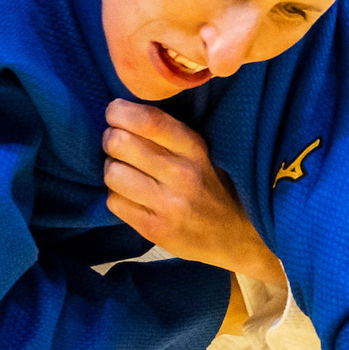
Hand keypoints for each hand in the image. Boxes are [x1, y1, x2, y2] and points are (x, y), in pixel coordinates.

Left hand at [103, 99, 284, 285]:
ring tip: (126, 174)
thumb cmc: (214, 187)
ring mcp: (167, 205)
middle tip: (118, 146)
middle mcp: (181, 174)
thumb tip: (121, 113)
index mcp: (194, 148)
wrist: (237, 237)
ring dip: (113, 171)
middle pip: (119, 143)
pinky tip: (134, 198)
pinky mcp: (154, 229)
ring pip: (112, 173)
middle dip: (111, 141)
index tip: (115, 114)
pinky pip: (114, 202)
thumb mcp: (203, 153)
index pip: (147, 120)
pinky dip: (118, 197)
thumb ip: (168, 135)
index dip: (119, 112)